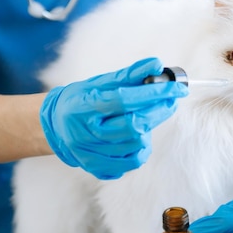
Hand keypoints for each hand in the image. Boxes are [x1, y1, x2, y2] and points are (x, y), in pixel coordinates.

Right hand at [40, 57, 188, 179]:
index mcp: (84, 107)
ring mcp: (91, 154)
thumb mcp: (100, 82)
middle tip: (170, 100)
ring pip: (136, 144)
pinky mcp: (97, 168)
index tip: (176, 88)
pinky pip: (132, 161)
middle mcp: (85, 134)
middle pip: (134, 126)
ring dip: (149, 128)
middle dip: (159, 111)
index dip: (154, 93)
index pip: (124, 100)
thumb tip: (157, 65)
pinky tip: (137, 136)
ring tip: (145, 116)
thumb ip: (129, 75)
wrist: (56, 126)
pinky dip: (141, 147)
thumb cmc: (81, 100)